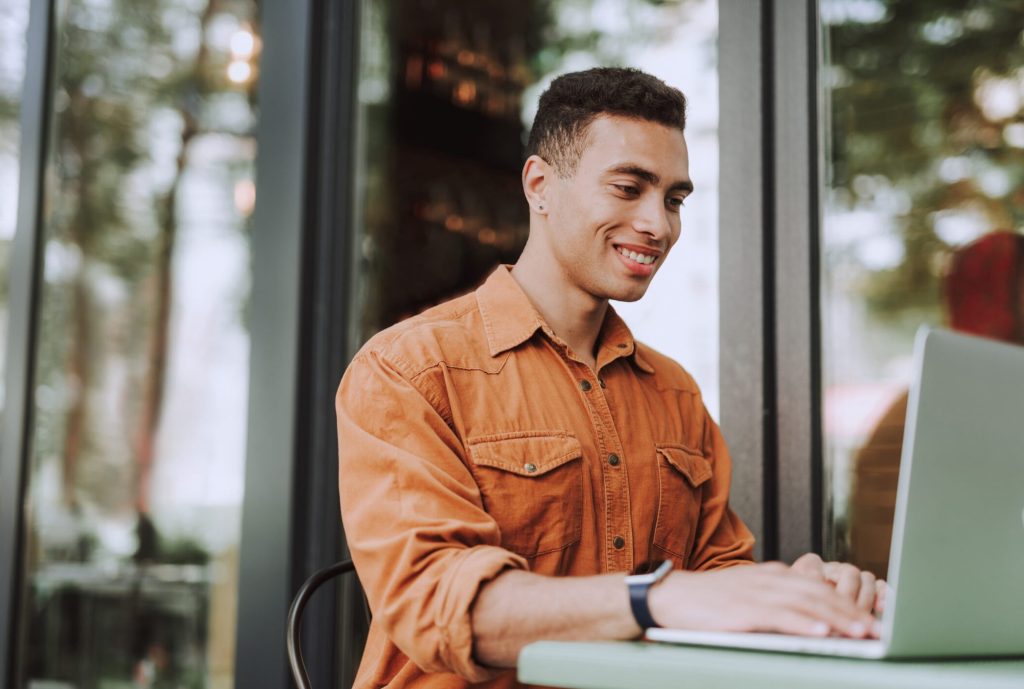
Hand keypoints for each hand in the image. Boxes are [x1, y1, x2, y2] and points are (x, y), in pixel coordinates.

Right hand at [648, 562, 881, 638]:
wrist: (671, 597)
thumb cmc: (709, 601)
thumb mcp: (749, 594)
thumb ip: (778, 601)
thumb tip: (810, 617)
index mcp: (773, 575)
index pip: (819, 587)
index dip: (848, 602)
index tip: (871, 618)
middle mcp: (769, 580)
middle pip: (820, 593)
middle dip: (851, 611)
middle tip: (876, 628)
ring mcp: (756, 593)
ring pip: (806, 603)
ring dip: (837, 618)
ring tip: (860, 633)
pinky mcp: (743, 610)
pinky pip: (780, 616)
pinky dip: (804, 624)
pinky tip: (821, 632)